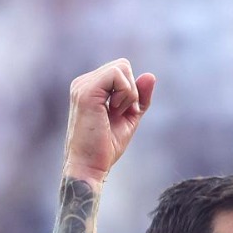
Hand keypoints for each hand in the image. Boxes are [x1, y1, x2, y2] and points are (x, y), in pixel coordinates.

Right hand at [63, 58, 156, 183]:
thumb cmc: (105, 147)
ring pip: (121, 67)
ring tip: (114, 113)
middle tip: (118, 114)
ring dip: (128, 93)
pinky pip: (117, 74)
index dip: (130, 91)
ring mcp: (83, 85)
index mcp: (89, 87)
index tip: (121, 113)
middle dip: (131, 91)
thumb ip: (140, 97)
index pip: (120, 71)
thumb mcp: (129, 117)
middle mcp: (83, 83)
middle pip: (123, 65)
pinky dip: (125, 93)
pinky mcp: (87, 92)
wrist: (89, 166)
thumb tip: (150, 75)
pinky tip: (114, 110)